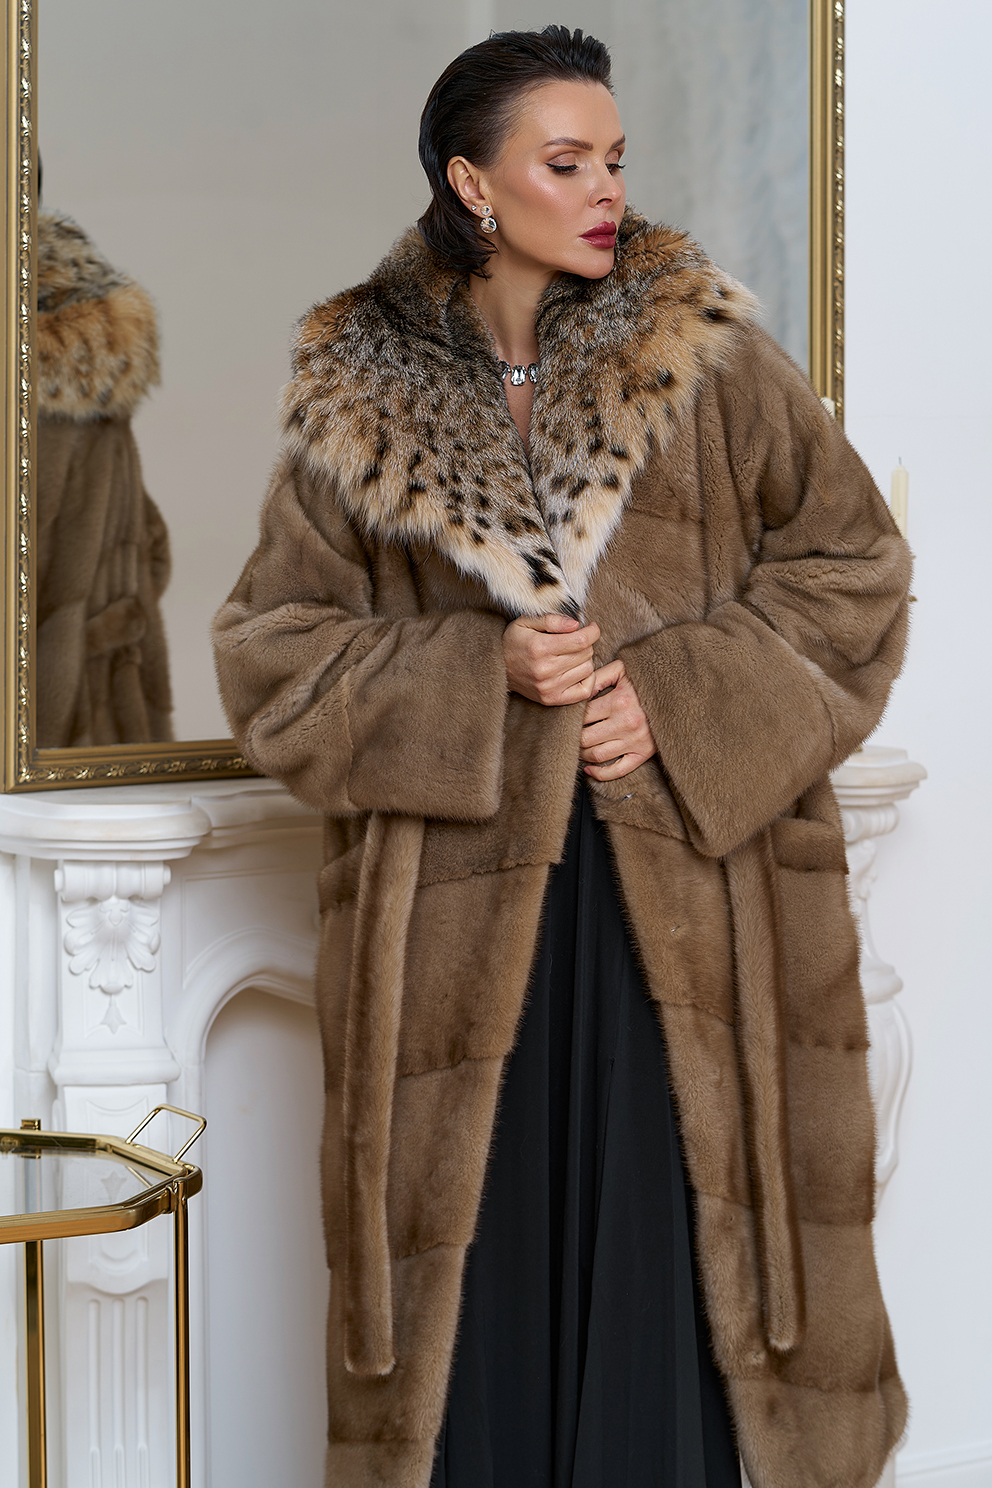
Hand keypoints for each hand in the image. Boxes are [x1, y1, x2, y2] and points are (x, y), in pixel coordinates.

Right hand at [503, 613, 600, 705]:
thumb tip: (576, 624)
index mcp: (540, 648)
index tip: (591, 628)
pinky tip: (577, 671)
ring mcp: (549, 688)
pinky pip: (584, 691)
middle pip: (586, 653)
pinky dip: (587, 679)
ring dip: (585, 660)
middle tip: (574, 641)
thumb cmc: (513, 642)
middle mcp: (546, 670)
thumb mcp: (526, 622)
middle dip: (585, 644)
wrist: (497, 669)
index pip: (582, 640)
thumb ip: (552, 620)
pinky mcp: (551, 700)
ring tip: (572, 656)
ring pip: (588, 669)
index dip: (592, 631)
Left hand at [580, 659, 657, 780]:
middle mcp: (625, 724)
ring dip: (583, 753)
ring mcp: (634, 741)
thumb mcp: (623, 670)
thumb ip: (598, 676)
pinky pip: (617, 770)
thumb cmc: (647, 681)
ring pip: (597, 755)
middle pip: (585, 738)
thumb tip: (578, 690)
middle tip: (571, 733)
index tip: (570, 717)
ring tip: (580, 747)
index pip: (583, 716)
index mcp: (618, 701)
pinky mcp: (643, 754)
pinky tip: (590, 768)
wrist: (678, 694)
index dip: (572, 717)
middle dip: (574, 737)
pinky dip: (600, 773)